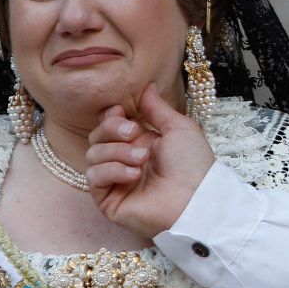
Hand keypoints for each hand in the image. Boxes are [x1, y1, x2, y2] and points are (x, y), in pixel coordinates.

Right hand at [85, 84, 215, 239]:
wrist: (195, 199)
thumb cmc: (193, 165)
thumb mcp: (178, 128)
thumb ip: (157, 108)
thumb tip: (146, 88)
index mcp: (139, 143)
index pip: (108, 125)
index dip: (109, 117)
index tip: (120, 110)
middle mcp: (124, 160)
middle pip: (96, 136)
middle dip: (111, 130)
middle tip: (133, 133)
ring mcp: (115, 181)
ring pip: (93, 155)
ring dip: (117, 152)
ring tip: (142, 159)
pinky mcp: (108, 200)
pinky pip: (94, 177)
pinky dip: (112, 171)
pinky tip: (133, 175)